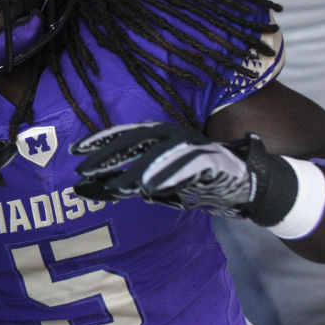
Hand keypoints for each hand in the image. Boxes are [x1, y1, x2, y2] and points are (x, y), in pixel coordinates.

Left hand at [70, 121, 279, 216]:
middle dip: (110, 155)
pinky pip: (185, 167)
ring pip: (158, 155)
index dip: (100, 141)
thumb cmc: (197, 181)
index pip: (125, 135)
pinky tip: (149, 188)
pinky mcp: (211, 161)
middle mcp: (174, 136)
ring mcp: (193, 146)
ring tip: (115, 186)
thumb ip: (123, 185)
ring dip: (136, 170)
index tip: (75, 151)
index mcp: (160, 137)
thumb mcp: (155, 185)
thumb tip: (83, 189)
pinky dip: (166, 176)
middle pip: (136, 142)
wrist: (250, 184)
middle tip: (86, 169)